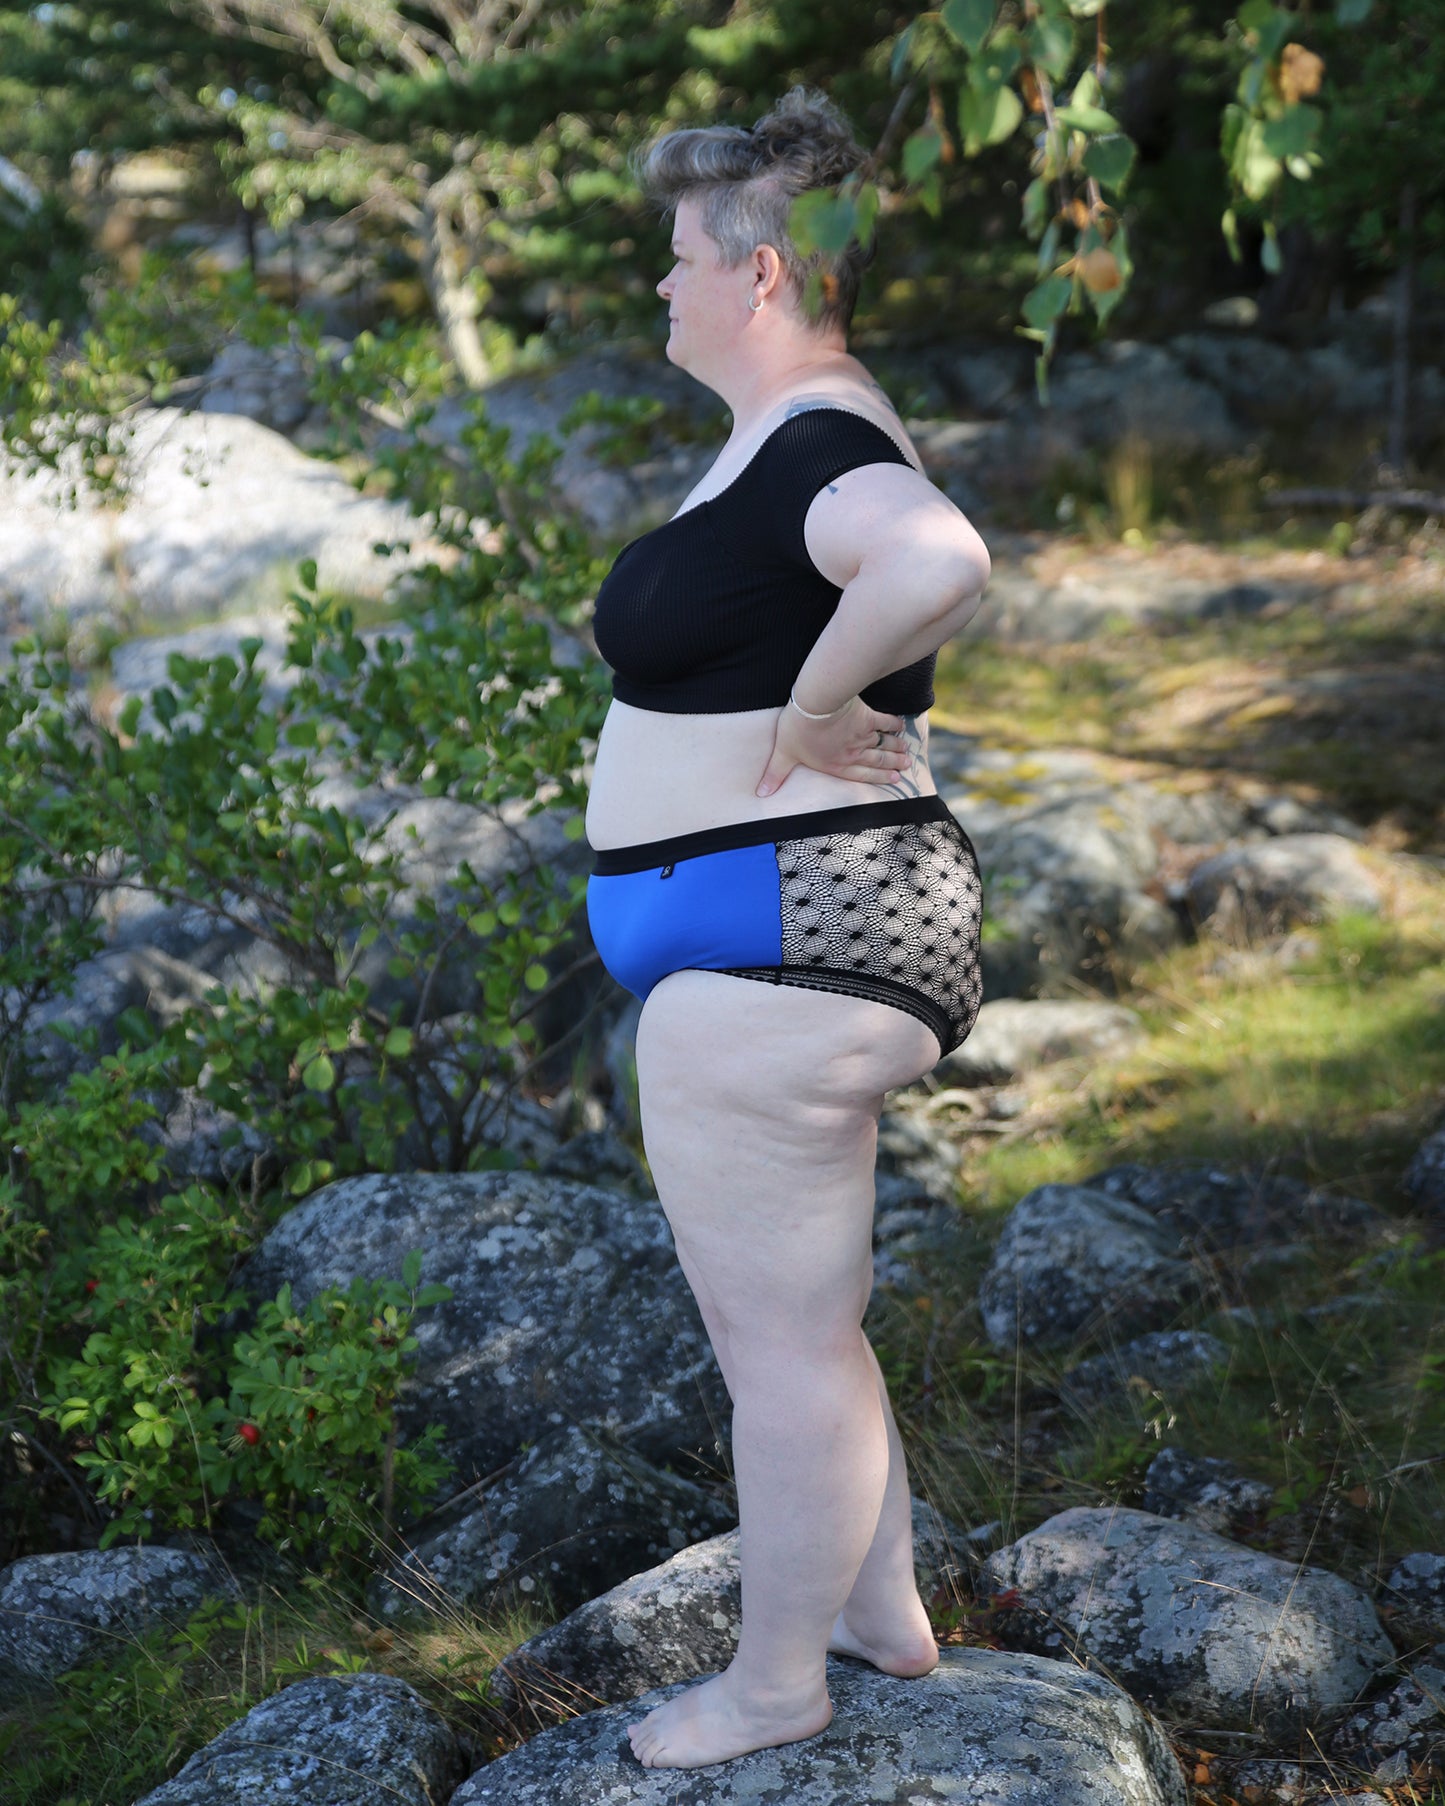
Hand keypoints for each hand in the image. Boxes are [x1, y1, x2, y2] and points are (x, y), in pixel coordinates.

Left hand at [755, 696, 910, 796]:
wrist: (815, 704)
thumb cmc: (798, 729)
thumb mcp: (783, 754)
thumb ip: (775, 775)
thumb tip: (761, 794)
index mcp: (836, 765)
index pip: (861, 775)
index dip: (878, 778)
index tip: (894, 780)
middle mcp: (853, 754)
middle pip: (878, 761)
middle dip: (893, 765)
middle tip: (906, 767)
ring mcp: (862, 736)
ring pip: (884, 745)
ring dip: (896, 749)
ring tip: (907, 753)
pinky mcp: (867, 718)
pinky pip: (885, 723)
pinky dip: (894, 725)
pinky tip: (901, 727)